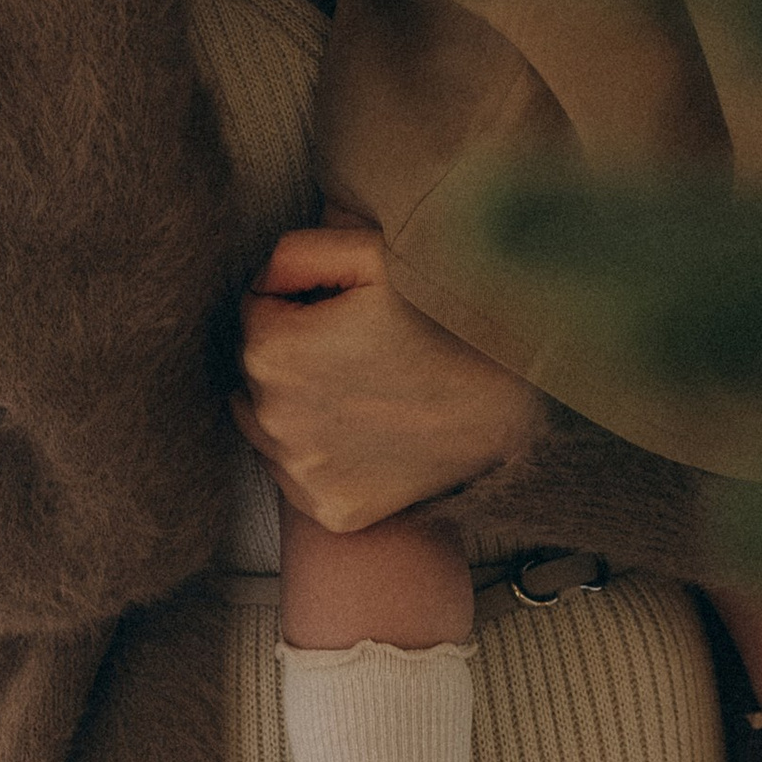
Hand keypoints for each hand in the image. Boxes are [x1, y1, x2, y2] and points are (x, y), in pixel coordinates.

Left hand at [235, 224, 536, 530]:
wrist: (504, 404)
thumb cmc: (439, 320)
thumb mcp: (371, 255)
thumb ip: (295, 251)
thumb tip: (262, 280)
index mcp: (271, 349)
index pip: (256, 310)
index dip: (300, 302)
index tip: (344, 309)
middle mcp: (272, 417)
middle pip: (259, 369)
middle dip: (295, 352)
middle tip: (358, 348)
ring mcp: (301, 471)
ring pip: (267, 421)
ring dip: (297, 403)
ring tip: (361, 389)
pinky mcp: (329, 510)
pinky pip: (297, 472)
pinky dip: (321, 453)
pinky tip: (366, 434)